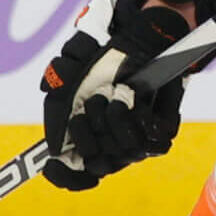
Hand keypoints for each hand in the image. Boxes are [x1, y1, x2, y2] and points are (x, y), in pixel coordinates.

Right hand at [39, 0, 193, 189]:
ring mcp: (136, 142)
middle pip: (97, 164)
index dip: (65, 176)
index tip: (54, 165)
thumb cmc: (104, 53)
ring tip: (118, 93)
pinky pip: (152, 142)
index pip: (72, 175)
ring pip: (124, 153)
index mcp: (84, 135)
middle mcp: (110, 144)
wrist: (145, 38)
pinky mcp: (162, 134)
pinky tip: (138, 102)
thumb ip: (57, 98)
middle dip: (90, 131)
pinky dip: (141, 119)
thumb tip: (55, 145)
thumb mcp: (69, 69)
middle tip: (94, 101)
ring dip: (115, 119)